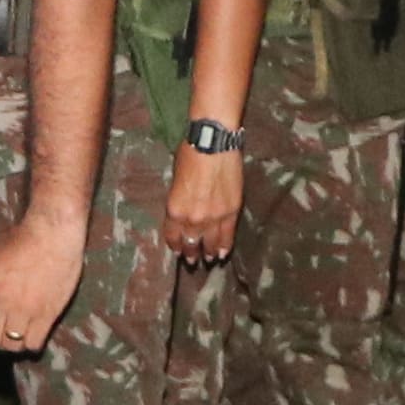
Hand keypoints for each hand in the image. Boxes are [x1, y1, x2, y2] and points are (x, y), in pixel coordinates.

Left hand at [0, 206, 88, 352]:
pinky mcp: (45, 315)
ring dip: (14, 344)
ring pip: (11, 346)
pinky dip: (33, 343)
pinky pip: (33, 343)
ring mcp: (22, 310)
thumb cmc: (23, 237)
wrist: (53, 233)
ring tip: (19, 336)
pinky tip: (35, 335)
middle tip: (4, 334)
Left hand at [161, 146, 247, 267]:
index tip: (178, 250)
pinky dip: (224, 246)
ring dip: (207, 252)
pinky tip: (222, 253)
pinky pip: (227, 235)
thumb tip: (184, 210)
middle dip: (191, 253)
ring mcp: (213, 217)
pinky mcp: (231, 212)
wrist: (213, 143)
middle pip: (191, 243)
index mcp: (174, 210)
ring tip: (208, 258)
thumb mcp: (176, 180)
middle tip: (192, 260)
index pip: (173, 236)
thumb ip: (179, 200)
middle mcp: (192, 219)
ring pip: (210, 243)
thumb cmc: (190, 154)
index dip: (176, 245)